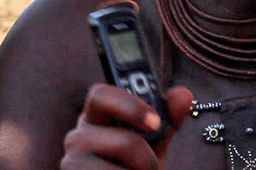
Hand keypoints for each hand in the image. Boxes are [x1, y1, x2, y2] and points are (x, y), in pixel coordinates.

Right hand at [60, 84, 192, 169]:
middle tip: (151, 166)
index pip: (101, 94)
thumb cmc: (137, 165)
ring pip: (120, 164)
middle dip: (146, 157)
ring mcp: (71, 162)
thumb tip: (184, 94)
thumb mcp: (155, 141)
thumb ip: (169, 118)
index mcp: (96, 117)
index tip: (156, 122)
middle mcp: (78, 136)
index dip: (130, 106)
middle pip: (123, 140)